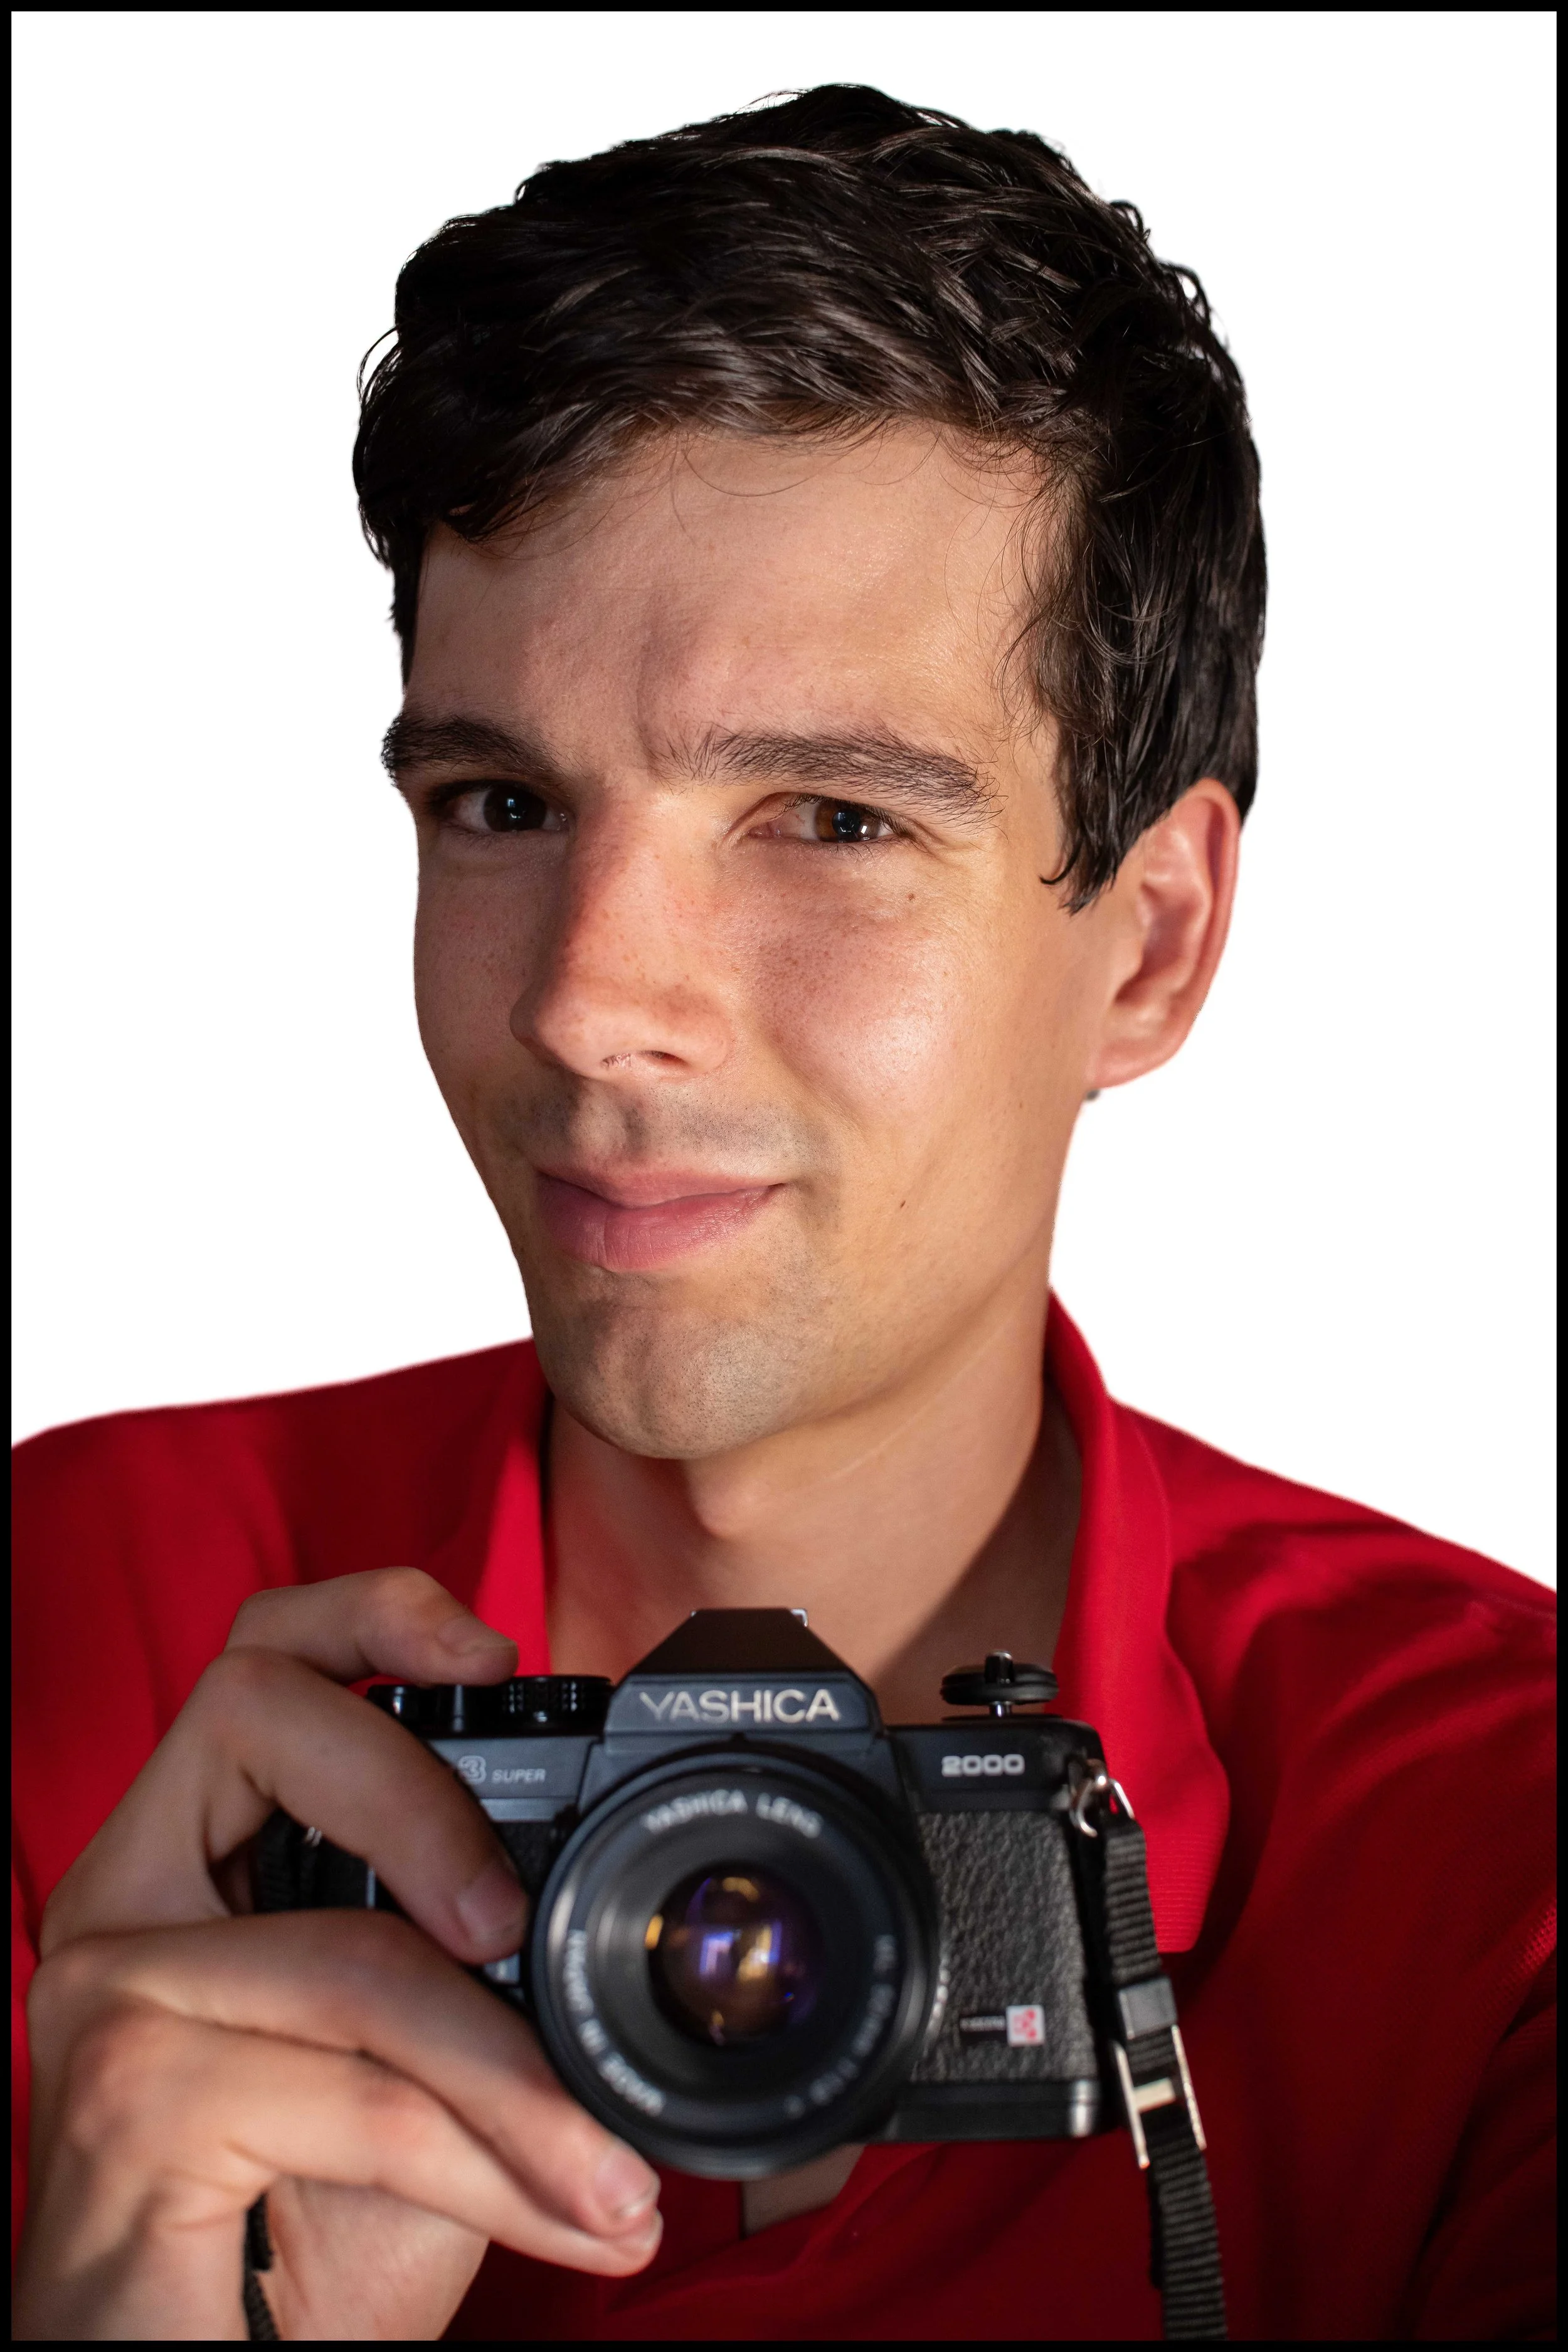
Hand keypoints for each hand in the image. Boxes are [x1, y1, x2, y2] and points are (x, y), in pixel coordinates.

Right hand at [15, 1570, 663, 2340]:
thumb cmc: (309, 2234)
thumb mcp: (418, 2068)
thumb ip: (470, 1964)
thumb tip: (621, 1900)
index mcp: (194, 1863)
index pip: (260, 1664)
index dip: (372, 1614)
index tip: (497, 1652)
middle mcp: (129, 1899)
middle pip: (261, 1717)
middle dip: (423, 1799)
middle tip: (518, 1934)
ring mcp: (109, 1989)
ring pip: (354, 1952)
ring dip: (517, 2081)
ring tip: (613, 2175)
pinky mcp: (123, 2098)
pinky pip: (355, 2092)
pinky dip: (489, 2166)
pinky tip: (561, 2220)